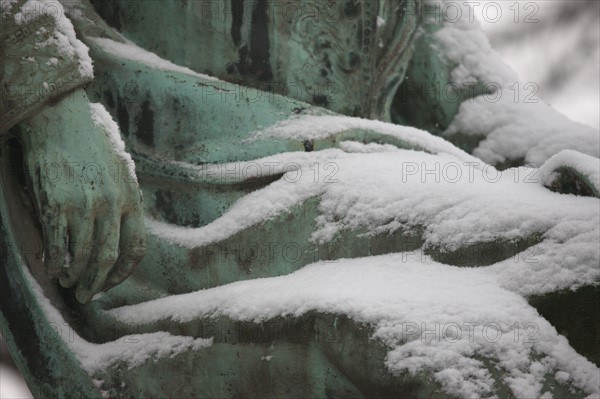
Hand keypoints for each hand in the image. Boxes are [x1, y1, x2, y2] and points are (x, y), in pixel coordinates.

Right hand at [18, 89, 145, 302]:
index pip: (136, 247)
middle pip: (108, 259)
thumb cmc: (90, 138)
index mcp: (130, 196)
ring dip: (74, 276)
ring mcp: (83, 205)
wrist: (59, 114)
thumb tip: (123, 223)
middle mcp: (111, 204)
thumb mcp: (120, 165)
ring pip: (82, 257)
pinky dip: (54, 262)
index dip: (124, 271)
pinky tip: (50, 267)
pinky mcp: (56, 203)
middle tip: (87, 295)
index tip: (112, 281)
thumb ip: (124, 195)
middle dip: (97, 283)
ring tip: (66, 282)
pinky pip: (57, 245)